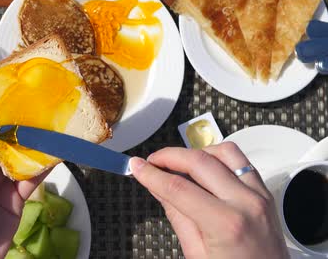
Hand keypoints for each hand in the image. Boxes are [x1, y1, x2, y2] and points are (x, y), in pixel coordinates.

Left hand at [0, 118, 47, 258]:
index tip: (4, 97)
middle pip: (0, 142)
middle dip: (15, 126)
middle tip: (33, 108)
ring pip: (18, 158)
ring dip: (32, 144)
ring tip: (49, 127)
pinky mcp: (15, 199)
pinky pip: (31, 179)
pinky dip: (43, 167)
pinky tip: (54, 154)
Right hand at [130, 142, 288, 258]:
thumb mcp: (196, 253)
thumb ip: (177, 215)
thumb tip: (157, 187)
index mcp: (227, 225)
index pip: (178, 187)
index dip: (152, 174)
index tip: (137, 166)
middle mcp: (247, 204)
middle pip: (199, 161)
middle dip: (169, 156)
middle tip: (151, 162)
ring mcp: (260, 196)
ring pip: (223, 152)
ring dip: (196, 152)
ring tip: (178, 163)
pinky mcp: (265, 193)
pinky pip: (241, 161)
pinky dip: (218, 157)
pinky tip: (204, 167)